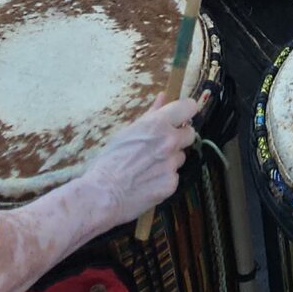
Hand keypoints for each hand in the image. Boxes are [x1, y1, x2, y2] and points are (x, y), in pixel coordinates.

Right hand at [85, 97, 198, 224]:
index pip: (189, 107)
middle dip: (179, 137)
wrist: (103, 194)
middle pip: (190, 133)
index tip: (181, 116)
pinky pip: (174, 176)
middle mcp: (169, 142)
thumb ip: (150, 115)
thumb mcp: (128, 132)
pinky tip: (148, 181)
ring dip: (170, 159)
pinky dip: (164, 177)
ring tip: (149, 167)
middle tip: (162, 145)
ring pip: (180, 157)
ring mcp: (172, 164)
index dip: (186, 111)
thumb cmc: (109, 161)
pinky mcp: (172, 184)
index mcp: (157, 124)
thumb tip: (163, 97)